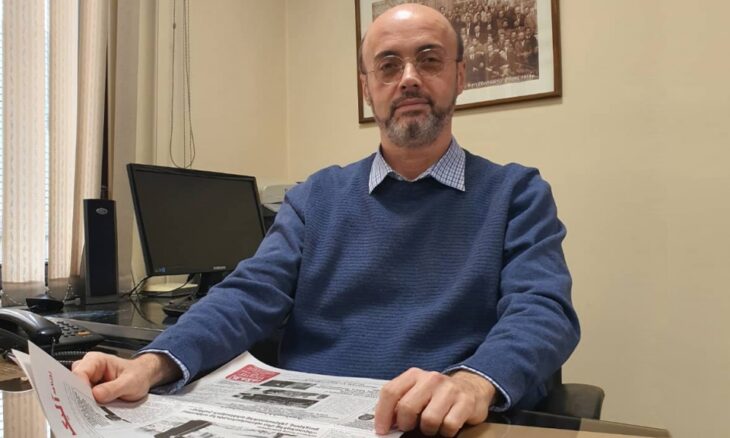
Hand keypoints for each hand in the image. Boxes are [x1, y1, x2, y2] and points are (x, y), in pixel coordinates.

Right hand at [71, 352, 181, 402]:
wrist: (143, 377)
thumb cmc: (138, 374)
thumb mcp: (130, 382)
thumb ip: (114, 388)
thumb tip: (96, 395)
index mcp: (96, 360)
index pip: (79, 373)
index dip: (78, 387)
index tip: (84, 400)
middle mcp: (89, 368)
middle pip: (73, 384)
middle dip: (79, 396)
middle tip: (88, 407)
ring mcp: (88, 380)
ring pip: (76, 393)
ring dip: (83, 402)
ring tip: (95, 409)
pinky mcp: (89, 390)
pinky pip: (83, 399)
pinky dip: (87, 405)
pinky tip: (95, 410)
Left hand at [374, 368, 494, 436]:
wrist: (471, 387)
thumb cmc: (437, 394)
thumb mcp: (416, 392)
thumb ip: (400, 402)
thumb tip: (384, 424)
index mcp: (414, 375)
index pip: (390, 392)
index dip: (383, 414)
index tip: (382, 430)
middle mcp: (431, 379)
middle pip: (407, 407)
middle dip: (405, 424)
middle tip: (410, 427)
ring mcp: (449, 389)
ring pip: (429, 420)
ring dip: (428, 429)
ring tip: (431, 426)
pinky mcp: (466, 401)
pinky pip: (449, 426)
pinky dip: (445, 432)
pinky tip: (446, 426)